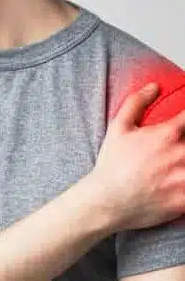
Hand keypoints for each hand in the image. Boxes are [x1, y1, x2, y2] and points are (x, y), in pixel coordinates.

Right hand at [91, 83, 184, 231]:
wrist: (109, 200)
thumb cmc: (113, 164)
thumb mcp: (118, 128)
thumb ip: (136, 103)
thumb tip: (154, 86)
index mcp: (167, 135)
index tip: (184, 119)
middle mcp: (182, 154)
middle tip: (180, 145)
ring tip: (180, 161)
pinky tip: (180, 178)